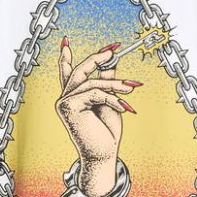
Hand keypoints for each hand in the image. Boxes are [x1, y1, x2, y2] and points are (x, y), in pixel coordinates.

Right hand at [56, 38, 139, 164]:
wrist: (103, 155)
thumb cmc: (105, 132)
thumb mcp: (109, 101)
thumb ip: (106, 82)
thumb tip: (109, 62)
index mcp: (74, 97)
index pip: (65, 73)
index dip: (65, 56)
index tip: (66, 41)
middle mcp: (66, 98)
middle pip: (79, 71)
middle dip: (96, 58)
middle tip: (113, 51)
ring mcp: (65, 103)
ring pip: (91, 82)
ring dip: (115, 84)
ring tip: (131, 89)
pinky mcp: (69, 107)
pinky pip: (94, 93)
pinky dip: (111, 98)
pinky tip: (123, 107)